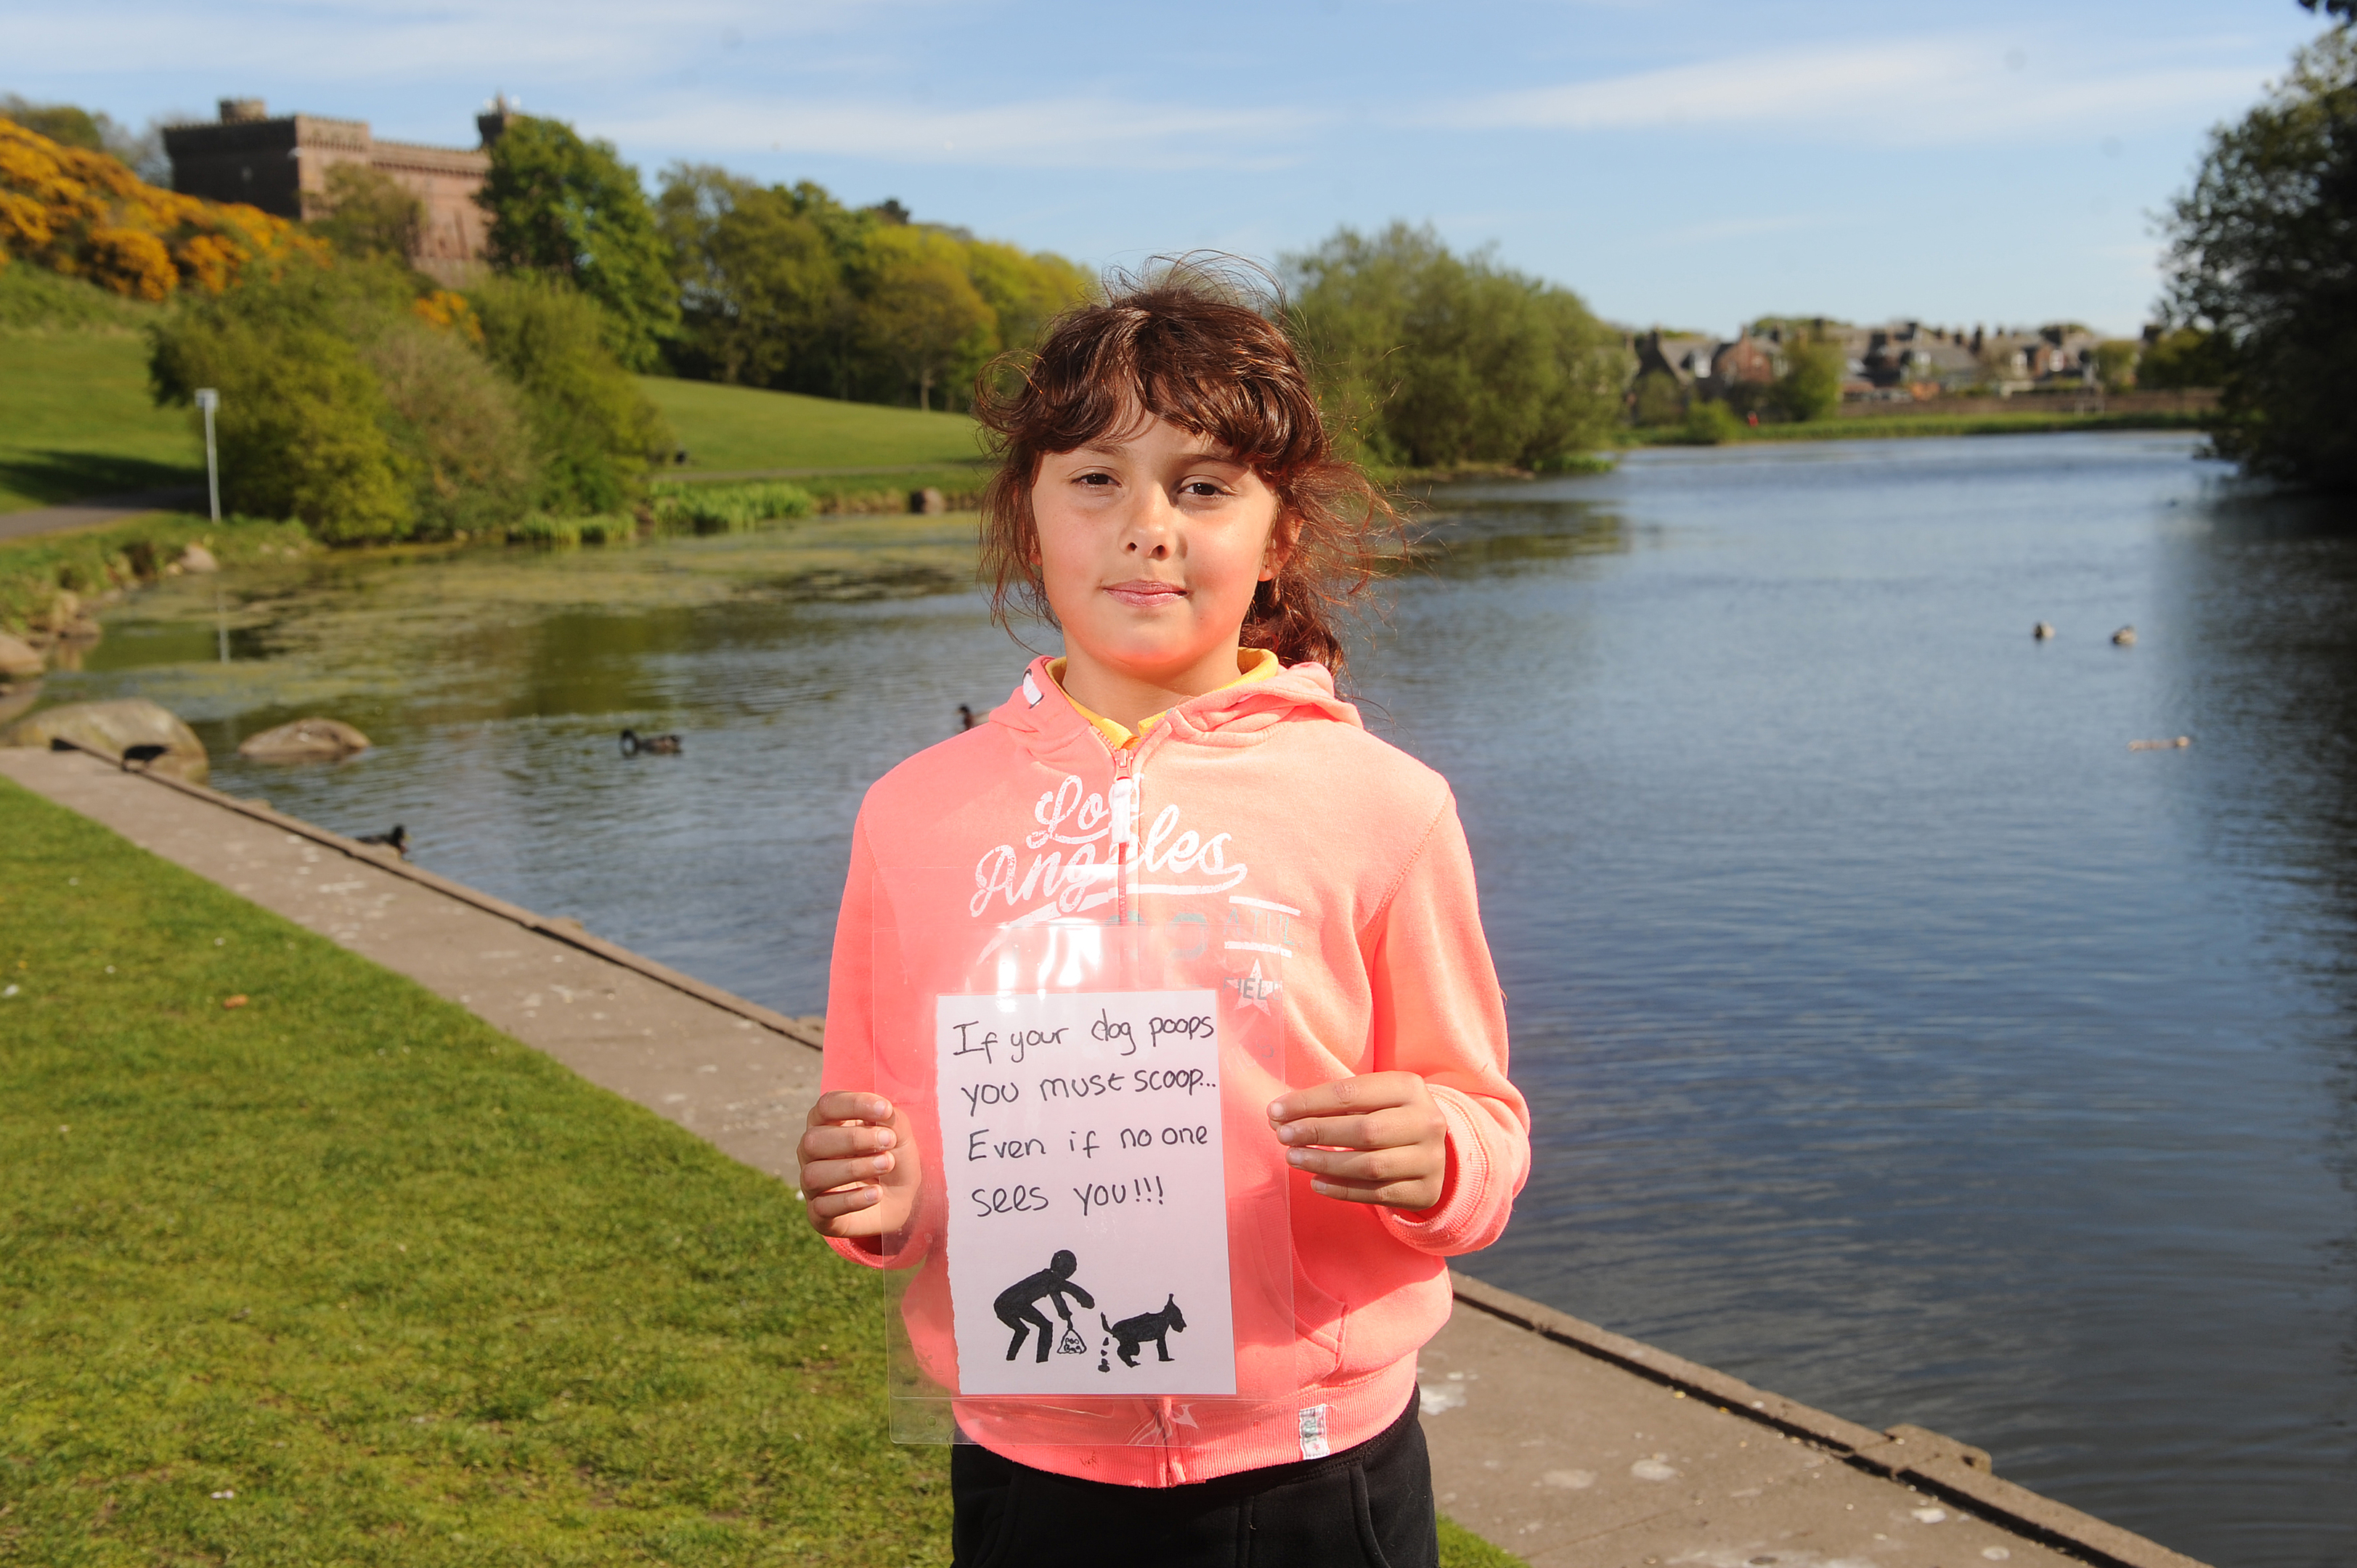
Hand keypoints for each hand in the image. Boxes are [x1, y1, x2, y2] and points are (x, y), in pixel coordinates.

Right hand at [798, 1090, 919, 1238]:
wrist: (901, 1199)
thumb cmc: (892, 1158)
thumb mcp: (900, 1135)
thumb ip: (891, 1120)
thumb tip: (883, 1111)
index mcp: (827, 1123)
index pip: (826, 1106)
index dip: (853, 1104)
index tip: (885, 1110)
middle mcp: (812, 1152)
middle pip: (813, 1140)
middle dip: (854, 1139)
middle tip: (888, 1141)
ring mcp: (812, 1184)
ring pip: (814, 1174)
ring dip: (853, 1168)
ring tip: (886, 1164)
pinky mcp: (818, 1214)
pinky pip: (822, 1207)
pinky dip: (852, 1200)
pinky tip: (876, 1194)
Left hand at [1268, 1072, 1447, 1210]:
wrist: (1433, 1148)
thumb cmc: (1387, 1116)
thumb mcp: (1369, 1098)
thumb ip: (1328, 1105)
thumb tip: (1278, 1115)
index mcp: (1409, 1087)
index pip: (1351, 1093)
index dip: (1309, 1103)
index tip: (1275, 1111)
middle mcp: (1426, 1121)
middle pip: (1363, 1130)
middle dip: (1316, 1133)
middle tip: (1283, 1136)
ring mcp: (1430, 1159)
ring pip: (1370, 1165)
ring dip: (1325, 1163)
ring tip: (1294, 1159)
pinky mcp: (1426, 1191)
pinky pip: (1377, 1194)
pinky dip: (1342, 1190)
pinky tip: (1316, 1183)